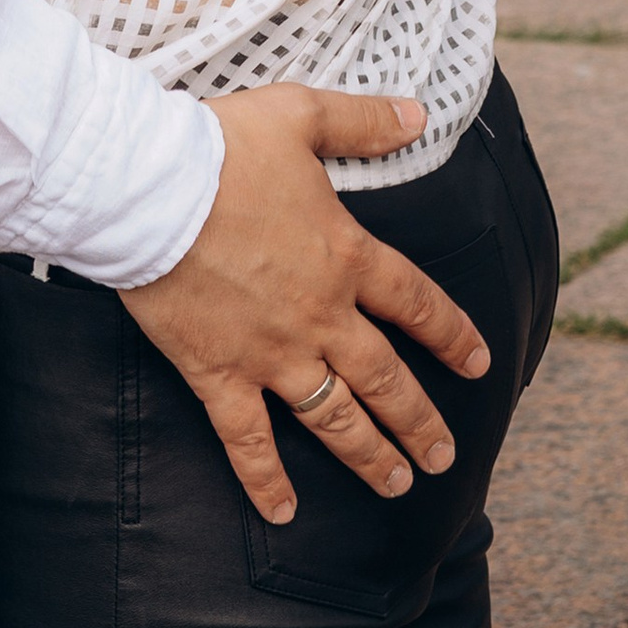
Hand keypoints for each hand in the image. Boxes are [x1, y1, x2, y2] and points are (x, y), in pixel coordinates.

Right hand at [120, 88, 487, 525]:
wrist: (150, 188)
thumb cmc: (221, 147)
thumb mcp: (301, 115)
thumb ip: (361, 121)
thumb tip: (416, 113)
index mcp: (345, 255)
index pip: (415, 302)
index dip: (451, 333)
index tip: (478, 364)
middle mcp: (320, 314)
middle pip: (384, 378)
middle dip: (419, 420)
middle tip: (444, 456)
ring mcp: (271, 352)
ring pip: (333, 418)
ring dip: (368, 456)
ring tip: (397, 486)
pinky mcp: (219, 374)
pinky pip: (247, 440)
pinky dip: (265, 479)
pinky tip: (282, 513)